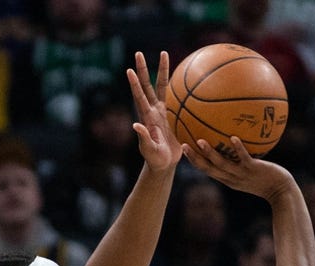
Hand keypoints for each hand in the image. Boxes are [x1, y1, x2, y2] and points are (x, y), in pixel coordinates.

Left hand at [127, 51, 181, 172]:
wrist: (163, 163)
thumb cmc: (155, 159)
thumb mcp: (149, 150)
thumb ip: (143, 138)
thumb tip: (136, 125)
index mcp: (147, 117)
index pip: (139, 97)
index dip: (134, 84)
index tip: (129, 69)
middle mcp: (153, 110)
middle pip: (148, 85)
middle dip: (143, 69)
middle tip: (139, 53)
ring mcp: (162, 111)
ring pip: (162, 86)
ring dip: (163, 70)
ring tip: (164, 53)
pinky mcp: (172, 114)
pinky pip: (176, 95)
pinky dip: (179, 84)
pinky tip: (185, 73)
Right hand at [182, 137, 291, 201]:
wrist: (282, 191)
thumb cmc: (267, 180)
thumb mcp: (250, 173)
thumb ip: (241, 161)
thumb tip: (236, 142)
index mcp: (229, 179)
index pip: (208, 171)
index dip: (195, 161)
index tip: (185, 150)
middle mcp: (233, 178)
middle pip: (209, 169)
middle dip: (195, 158)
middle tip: (184, 145)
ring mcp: (242, 174)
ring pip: (222, 164)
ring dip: (210, 153)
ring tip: (200, 141)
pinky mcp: (254, 169)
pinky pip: (244, 158)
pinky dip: (238, 149)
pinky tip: (233, 137)